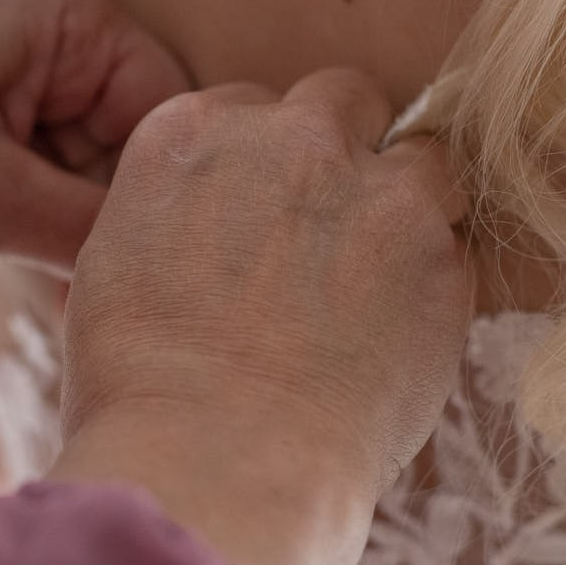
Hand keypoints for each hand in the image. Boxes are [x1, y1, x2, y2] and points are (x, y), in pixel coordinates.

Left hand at [0, 0, 189, 270]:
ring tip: (17, 262)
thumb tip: (169, 269)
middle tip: (71, 286)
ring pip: (76, 141)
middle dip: (98, 208)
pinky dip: (19, 192)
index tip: (133, 275)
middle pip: (125, 126)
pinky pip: (28, 135)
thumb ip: (89, 234)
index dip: (152, 202)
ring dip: (54, 208)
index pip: (167, 111)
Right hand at [51, 71, 471, 564]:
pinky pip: (455, 248)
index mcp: (191, 134)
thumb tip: (191, 235)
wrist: (218, 461)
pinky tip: (399, 341)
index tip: (264, 215)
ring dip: (410, 205)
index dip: (263, 164)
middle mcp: (286, 137)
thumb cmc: (142, 391)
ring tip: (384, 283)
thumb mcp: (110, 273)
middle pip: (340, 103)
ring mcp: (374, 188)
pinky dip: (436, 284)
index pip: (249, 106)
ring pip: (422, 159)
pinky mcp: (440, 253)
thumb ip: (165, 218)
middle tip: (333, 233)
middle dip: (343, 153)